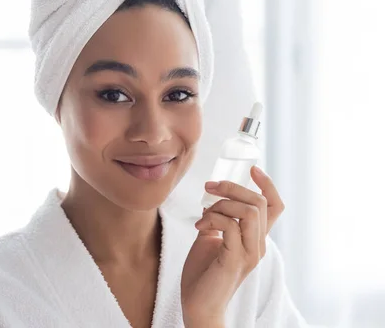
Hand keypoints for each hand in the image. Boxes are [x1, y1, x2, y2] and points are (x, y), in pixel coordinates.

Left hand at [180, 166, 284, 324]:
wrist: (198, 304)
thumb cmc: (203, 274)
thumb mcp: (210, 239)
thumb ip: (217, 220)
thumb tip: (212, 201)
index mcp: (254, 238)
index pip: (274, 207)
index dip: (268, 184)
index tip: (252, 169)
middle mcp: (258, 245)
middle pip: (259, 202)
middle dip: (233, 187)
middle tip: (209, 187)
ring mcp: (249, 253)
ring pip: (249, 211)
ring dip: (222, 204)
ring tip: (203, 215)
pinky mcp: (235, 260)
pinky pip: (231, 226)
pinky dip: (213, 218)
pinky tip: (199, 226)